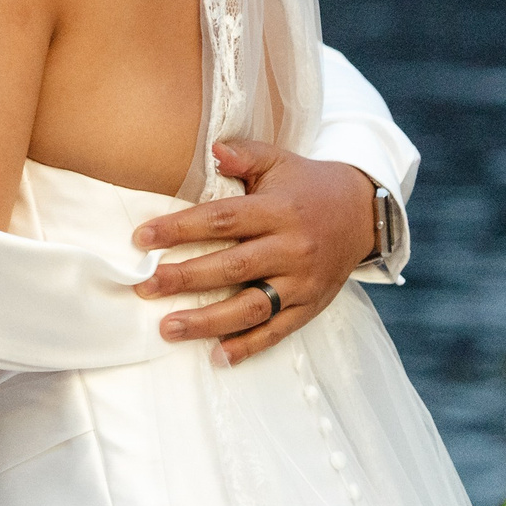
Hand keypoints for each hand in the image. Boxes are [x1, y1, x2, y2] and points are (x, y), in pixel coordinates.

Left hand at [129, 142, 377, 365]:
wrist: (364, 214)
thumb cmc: (306, 185)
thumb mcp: (279, 161)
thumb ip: (244, 156)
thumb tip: (213, 149)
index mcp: (279, 210)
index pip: (222, 219)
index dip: (180, 229)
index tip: (142, 239)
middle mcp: (293, 248)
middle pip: (232, 267)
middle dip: (185, 279)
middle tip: (145, 287)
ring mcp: (303, 282)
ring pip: (252, 306)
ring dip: (208, 321)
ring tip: (168, 328)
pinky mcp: (311, 306)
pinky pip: (278, 331)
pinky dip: (248, 346)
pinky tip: (218, 356)